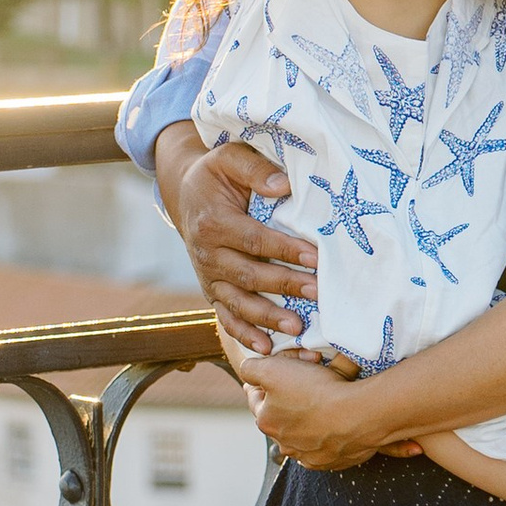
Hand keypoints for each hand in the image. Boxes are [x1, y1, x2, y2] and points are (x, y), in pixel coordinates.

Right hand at [152, 124, 316, 351]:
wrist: (187, 194)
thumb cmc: (217, 174)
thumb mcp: (230, 157)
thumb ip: (255, 168)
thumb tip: (282, 185)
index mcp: (213, 222)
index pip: (254, 240)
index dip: (284, 250)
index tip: (315, 258)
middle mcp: (207, 254)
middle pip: (248, 275)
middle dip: (284, 285)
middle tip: (318, 293)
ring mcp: (208, 276)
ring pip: (237, 302)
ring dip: (267, 317)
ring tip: (296, 327)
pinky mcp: (211, 291)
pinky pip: (225, 317)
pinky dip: (243, 335)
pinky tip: (265, 348)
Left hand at [230, 342, 384, 470]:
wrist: (359, 415)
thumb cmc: (316, 391)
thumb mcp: (273, 369)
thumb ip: (251, 369)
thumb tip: (245, 370)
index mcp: (267, 422)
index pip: (255, 401)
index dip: (259, 386)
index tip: (264, 379)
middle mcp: (284, 443)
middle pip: (278, 420)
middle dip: (283, 406)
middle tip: (296, 389)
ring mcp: (308, 455)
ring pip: (300, 437)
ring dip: (304, 424)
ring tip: (317, 406)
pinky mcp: (331, 461)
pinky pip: (323, 449)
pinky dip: (325, 438)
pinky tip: (333, 425)